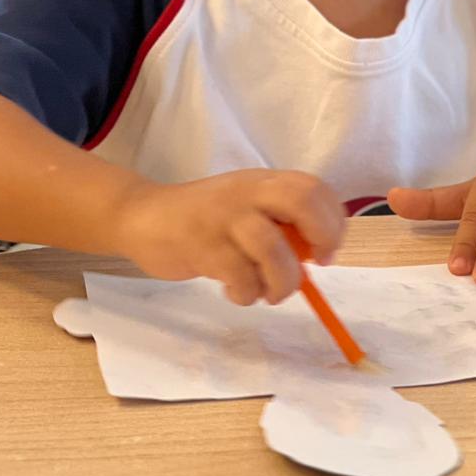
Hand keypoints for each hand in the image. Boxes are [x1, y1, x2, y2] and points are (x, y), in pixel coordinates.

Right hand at [120, 169, 345, 307]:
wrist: (143, 217)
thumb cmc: (204, 218)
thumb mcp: (245, 207)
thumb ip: (279, 222)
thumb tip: (316, 254)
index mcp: (262, 181)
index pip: (314, 188)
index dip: (333, 221)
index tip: (326, 250)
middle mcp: (246, 192)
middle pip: (301, 200)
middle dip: (322, 235)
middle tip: (315, 264)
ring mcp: (223, 217)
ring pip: (272, 248)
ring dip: (282, 281)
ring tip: (271, 294)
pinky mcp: (202, 246)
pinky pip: (240, 277)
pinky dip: (247, 294)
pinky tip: (237, 293)